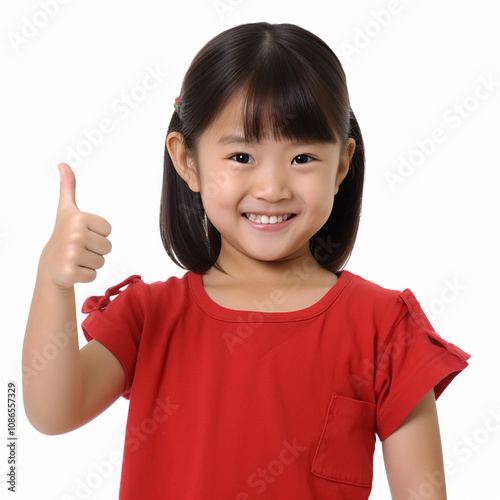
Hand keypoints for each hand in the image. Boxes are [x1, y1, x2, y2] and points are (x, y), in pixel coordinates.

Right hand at [39, 163, 111, 289]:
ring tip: (77, 258)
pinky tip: (74, 270)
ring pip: (102, 261)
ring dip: (91, 263)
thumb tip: (63, 164)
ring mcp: (72, 254)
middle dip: (96, 250)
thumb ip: (68, 187)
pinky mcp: (70, 272)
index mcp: (79, 218)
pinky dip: (86, 275)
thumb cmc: (64, 234)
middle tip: (80, 248)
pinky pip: (94, 275)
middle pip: (108, 247)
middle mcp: (75, 234)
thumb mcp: (66, 209)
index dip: (98, 234)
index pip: (108, 230)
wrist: (50, 264)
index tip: (83, 234)